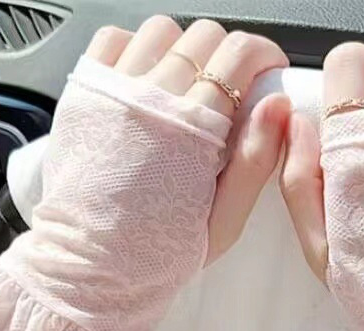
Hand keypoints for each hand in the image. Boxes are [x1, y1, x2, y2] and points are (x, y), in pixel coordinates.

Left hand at [86, 17, 289, 263]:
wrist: (92, 266)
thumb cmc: (158, 253)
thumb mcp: (225, 221)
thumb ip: (256, 162)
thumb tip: (278, 107)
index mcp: (195, 130)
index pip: (240, 54)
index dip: (263, 55)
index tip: (266, 70)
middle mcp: (154, 100)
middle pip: (205, 36)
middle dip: (228, 53)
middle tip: (229, 84)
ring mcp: (116, 91)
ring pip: (162, 30)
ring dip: (183, 48)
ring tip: (186, 81)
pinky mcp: (86, 92)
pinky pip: (114, 38)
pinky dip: (135, 47)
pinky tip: (145, 77)